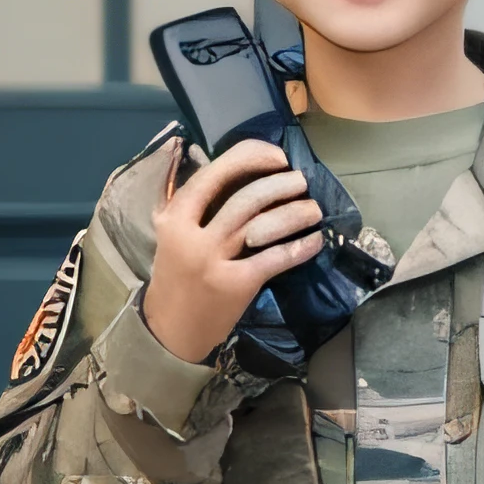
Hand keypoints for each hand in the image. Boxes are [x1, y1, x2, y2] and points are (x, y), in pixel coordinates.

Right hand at [143, 138, 324, 364]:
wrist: (170, 330)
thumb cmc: (175, 275)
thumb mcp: (169, 231)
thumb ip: (185, 197)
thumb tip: (201, 154)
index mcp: (176, 216)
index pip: (216, 172)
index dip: (252, 156)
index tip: (278, 156)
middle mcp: (193, 235)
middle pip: (246, 197)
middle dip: (281, 184)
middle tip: (301, 181)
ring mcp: (214, 261)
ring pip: (263, 224)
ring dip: (296, 212)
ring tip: (313, 208)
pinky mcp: (236, 285)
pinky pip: (275, 259)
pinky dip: (300, 247)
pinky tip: (315, 241)